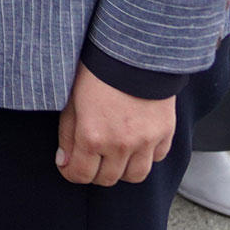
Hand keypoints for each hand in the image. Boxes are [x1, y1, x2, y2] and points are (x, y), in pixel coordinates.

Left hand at [54, 65, 175, 186]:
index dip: (71, 172)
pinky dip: (146, 155)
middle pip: (107, 179)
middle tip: (91, 157)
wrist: (134, 49)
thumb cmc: (97, 69)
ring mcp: (146, 141)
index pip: (80, 175)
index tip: (69, 165)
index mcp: (92, 136)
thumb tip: (64, 161)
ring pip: (135, 176)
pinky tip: (137, 140)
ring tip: (115, 153)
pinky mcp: (165, 133)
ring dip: (122, 169)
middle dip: (95, 171)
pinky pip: (156, 158)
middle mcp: (120, 145)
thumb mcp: (71, 99)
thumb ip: (67, 134)